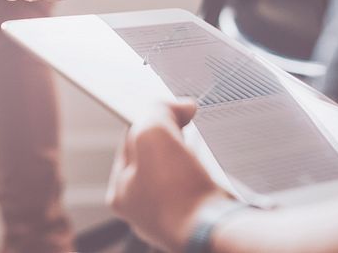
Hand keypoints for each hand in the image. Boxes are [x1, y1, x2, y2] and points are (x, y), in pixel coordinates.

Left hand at [107, 99, 230, 251]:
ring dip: (192, 159)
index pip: (129, 142)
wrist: (216, 231)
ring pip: (180, 175)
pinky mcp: (200, 222)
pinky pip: (201, 191)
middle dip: (172, 140)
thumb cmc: (177, 190)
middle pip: (155, 159)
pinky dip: (209, 178)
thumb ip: (156, 110)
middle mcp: (144, 211)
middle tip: (187, 130)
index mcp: (121, 194)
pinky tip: (215, 174)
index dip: (148, 120)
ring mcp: (172, 219)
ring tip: (201, 152)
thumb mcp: (153, 132)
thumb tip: (179, 106)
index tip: (168, 111)